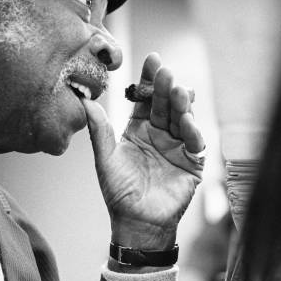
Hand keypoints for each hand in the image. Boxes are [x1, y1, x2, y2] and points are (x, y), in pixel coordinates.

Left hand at [83, 53, 204, 250]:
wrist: (135, 221)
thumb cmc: (119, 192)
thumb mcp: (105, 158)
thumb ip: (99, 130)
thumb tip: (85, 102)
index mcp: (139, 129)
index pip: (146, 99)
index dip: (148, 80)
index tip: (151, 59)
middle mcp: (160, 133)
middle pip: (166, 105)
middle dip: (167, 87)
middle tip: (166, 72)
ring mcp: (178, 146)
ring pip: (183, 119)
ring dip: (182, 105)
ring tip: (178, 90)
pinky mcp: (192, 163)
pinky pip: (195, 144)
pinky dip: (193, 132)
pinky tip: (188, 121)